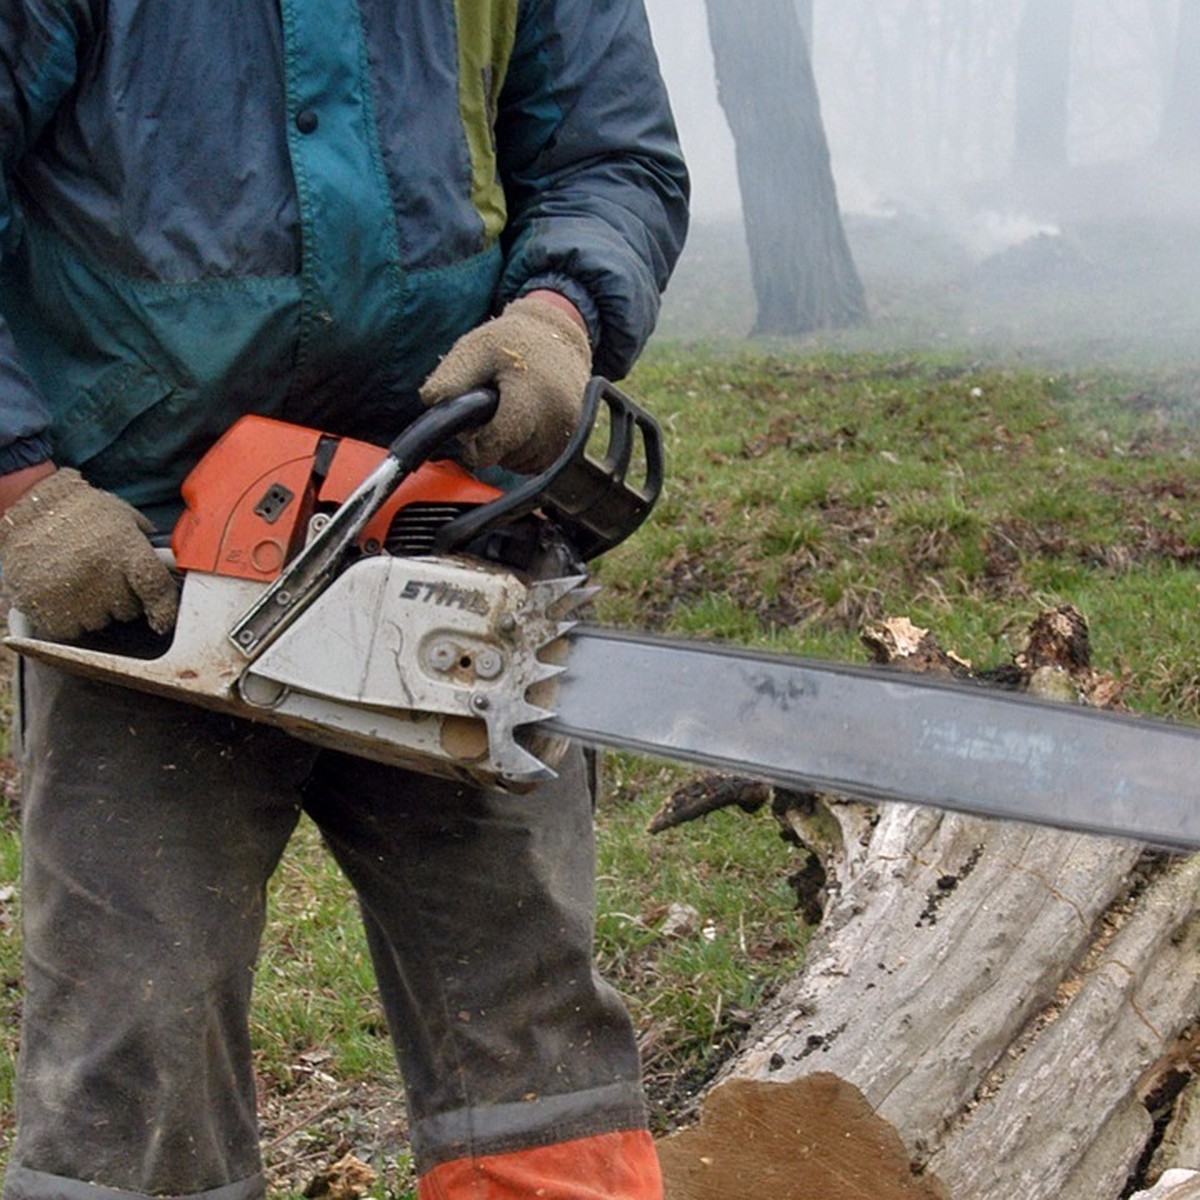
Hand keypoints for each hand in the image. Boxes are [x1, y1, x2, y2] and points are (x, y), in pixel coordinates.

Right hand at [0, 468, 178, 638]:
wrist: (31, 507)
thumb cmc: (82, 511)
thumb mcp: (125, 518)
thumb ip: (149, 545)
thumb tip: (171, 566)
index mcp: (126, 551)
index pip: (156, 589)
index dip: (165, 609)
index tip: (163, 619)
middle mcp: (102, 576)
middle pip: (128, 610)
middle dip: (123, 598)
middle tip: (105, 576)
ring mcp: (72, 595)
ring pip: (99, 622)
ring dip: (95, 608)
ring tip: (81, 579)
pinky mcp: (45, 608)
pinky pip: (70, 629)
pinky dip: (69, 617)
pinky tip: (64, 592)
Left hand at [419, 293, 591, 473]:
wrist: (555, 335)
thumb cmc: (511, 341)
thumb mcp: (473, 349)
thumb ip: (450, 379)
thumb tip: (432, 405)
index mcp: (533, 395)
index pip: (499, 443)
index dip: (478, 445)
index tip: (472, 434)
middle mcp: (559, 417)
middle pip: (511, 456)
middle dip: (493, 444)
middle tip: (491, 414)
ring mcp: (572, 430)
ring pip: (526, 464)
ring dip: (510, 449)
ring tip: (509, 415)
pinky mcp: (577, 438)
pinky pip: (542, 462)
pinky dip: (527, 451)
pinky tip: (524, 426)